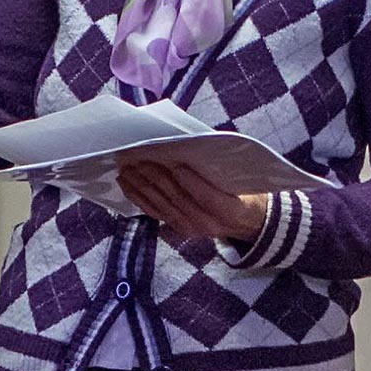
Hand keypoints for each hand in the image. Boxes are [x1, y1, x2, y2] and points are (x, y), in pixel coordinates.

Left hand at [117, 157, 268, 243]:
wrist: (244, 221)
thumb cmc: (242, 191)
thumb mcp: (240, 179)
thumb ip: (218, 166)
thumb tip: (191, 143)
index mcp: (230, 210)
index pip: (208, 197)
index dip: (191, 182)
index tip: (176, 164)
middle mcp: (208, 223)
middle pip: (178, 199)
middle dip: (157, 178)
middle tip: (140, 159)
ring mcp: (190, 227)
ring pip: (162, 204)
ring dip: (142, 185)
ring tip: (127, 168)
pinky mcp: (177, 227)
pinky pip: (154, 212)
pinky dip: (138, 197)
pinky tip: (126, 183)